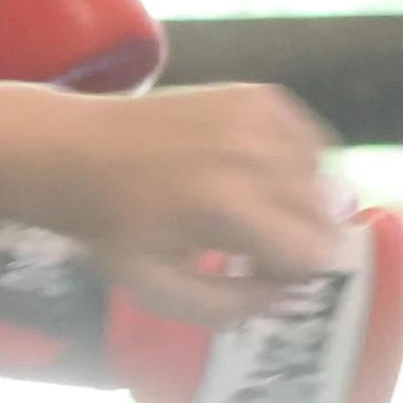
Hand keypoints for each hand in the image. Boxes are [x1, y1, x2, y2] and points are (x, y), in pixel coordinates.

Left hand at [15, 84, 346, 322]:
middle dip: (300, 241)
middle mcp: (253, 156)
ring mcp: (258, 117)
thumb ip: (226, 306)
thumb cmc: (114, 228)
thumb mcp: (156, 289)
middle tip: (251, 246)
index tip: (257, 273)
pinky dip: (297, 165)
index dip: (292, 275)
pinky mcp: (258, 96)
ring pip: (323, 177)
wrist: (78, 151)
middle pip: (324, 216)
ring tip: (252, 211)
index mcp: (227, 208)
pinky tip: (256, 177)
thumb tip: (282, 293)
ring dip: (301, 203)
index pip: (311, 254)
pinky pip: (311, 141)